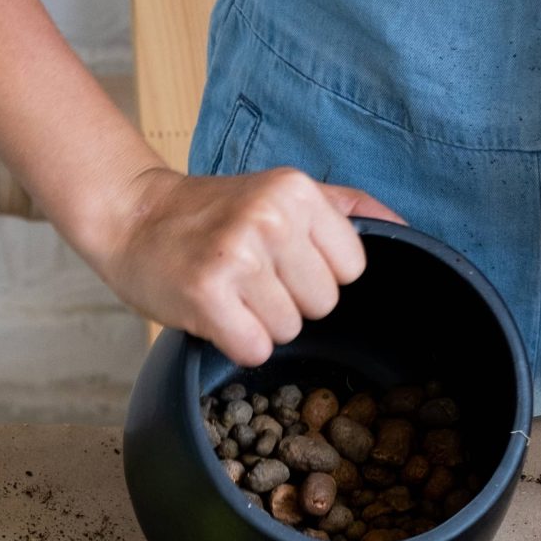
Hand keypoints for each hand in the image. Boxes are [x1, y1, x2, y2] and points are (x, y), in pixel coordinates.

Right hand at [80, 165, 403, 365]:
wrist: (133, 216)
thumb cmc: (212, 213)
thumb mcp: (282, 191)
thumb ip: (346, 207)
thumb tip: (407, 229)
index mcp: (297, 191)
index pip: (352, 269)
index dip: (318, 275)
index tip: (282, 260)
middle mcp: (272, 218)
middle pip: (324, 305)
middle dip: (290, 302)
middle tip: (250, 277)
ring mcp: (238, 257)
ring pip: (289, 331)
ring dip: (260, 323)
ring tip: (230, 291)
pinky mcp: (208, 295)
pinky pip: (255, 349)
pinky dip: (237, 343)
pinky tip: (215, 313)